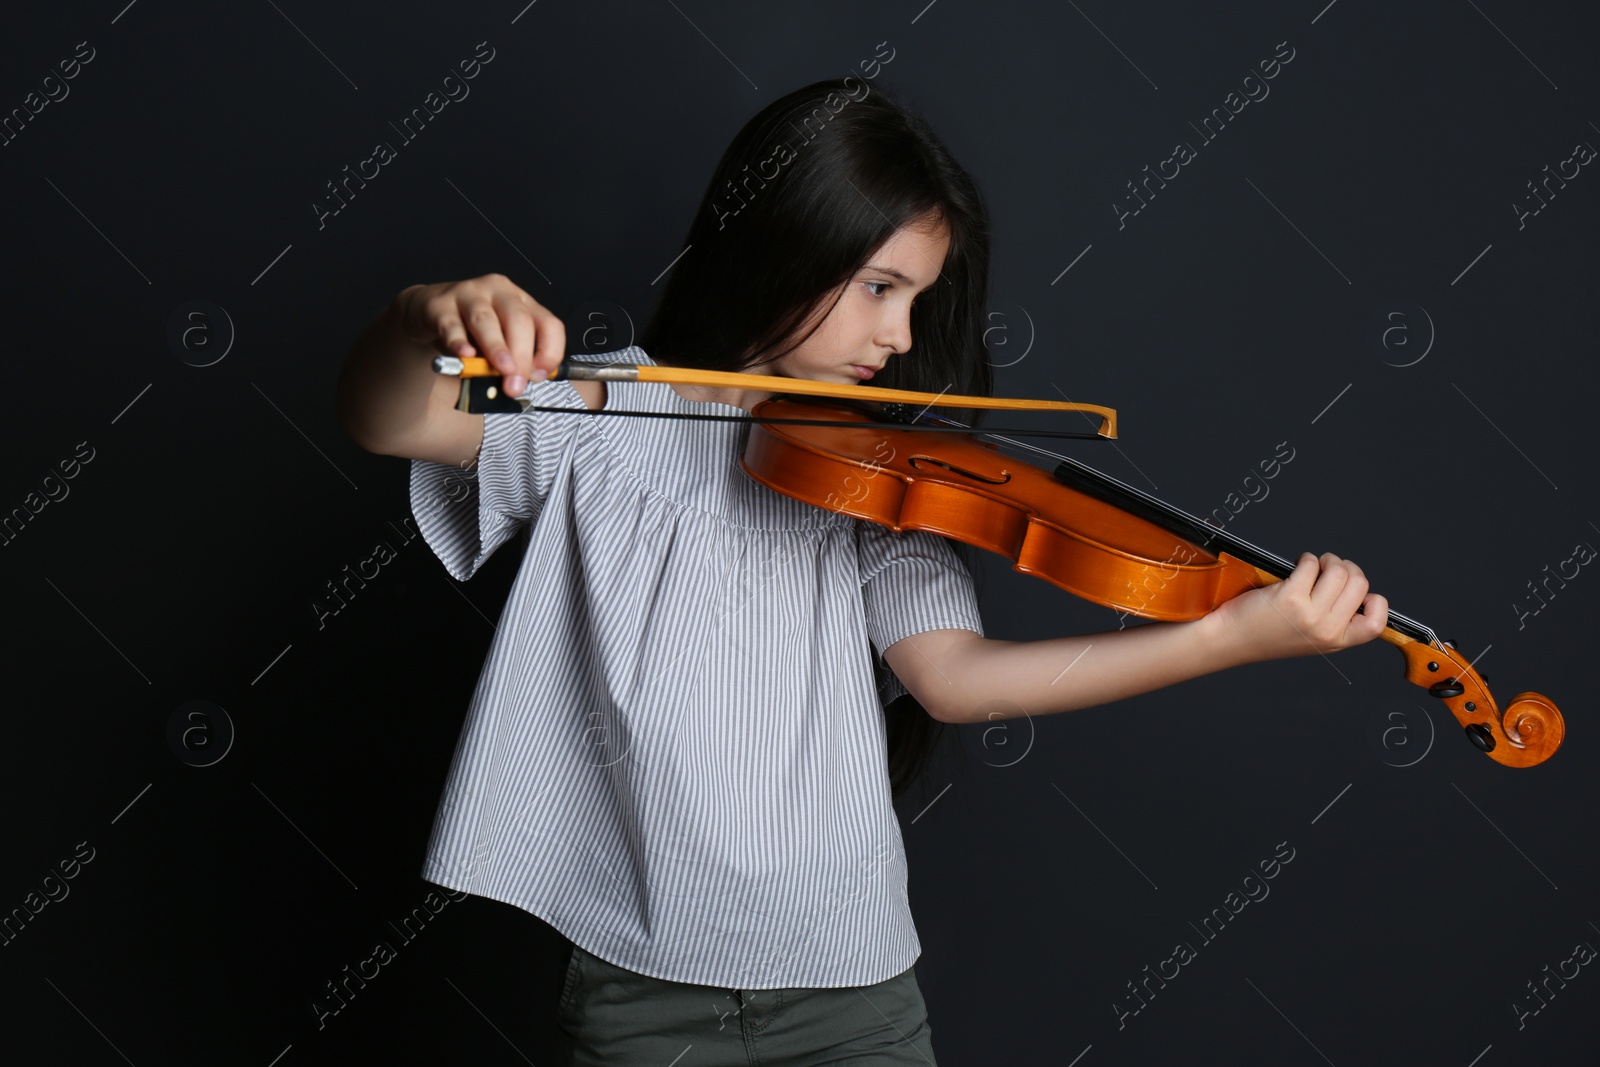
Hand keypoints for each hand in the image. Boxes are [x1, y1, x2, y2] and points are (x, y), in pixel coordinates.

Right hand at [396, 273, 564, 397]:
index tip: (540, 376)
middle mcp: (499, 292)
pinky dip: (459, 342)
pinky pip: (451, 326)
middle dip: (522, 356)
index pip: (548, 323)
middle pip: (519, 320)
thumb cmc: (471, 330)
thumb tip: (522, 382)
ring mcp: (468, 294)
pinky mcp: (440, 305)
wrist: (429, 311)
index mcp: (522, 302)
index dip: (549, 352)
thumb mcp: (499, 343)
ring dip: (496, 348)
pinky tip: (465, 355)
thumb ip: (513, 360)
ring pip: (486, 320)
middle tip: (516, 384)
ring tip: (502, 370)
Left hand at [1203, 552, 1388, 664]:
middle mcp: (1327, 630)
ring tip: (1311, 566)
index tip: (1358, 593)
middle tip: (1327, 570)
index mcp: (1337, 641)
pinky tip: (1295, 566)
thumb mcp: (1311, 637)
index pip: (1378, 623)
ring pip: (1339, 570)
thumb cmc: (1268, 633)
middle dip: (1345, 568)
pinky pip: (1311, 564)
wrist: (1231, 640)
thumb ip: (1335, 620)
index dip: (1374, 601)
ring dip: (1326, 560)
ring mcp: (1310, 614)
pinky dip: (1305, 559)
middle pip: (1360, 583)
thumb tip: (1354, 584)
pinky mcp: (1290, 597)